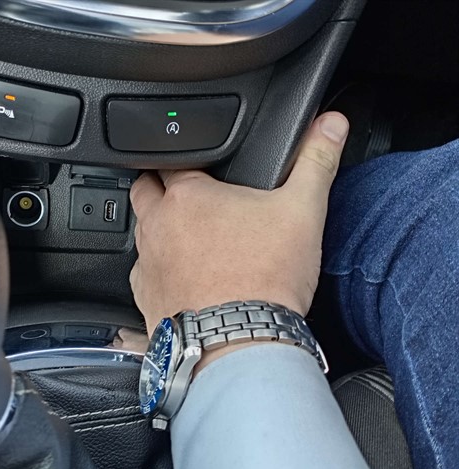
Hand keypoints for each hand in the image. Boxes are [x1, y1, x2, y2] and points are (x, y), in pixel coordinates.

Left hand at [130, 112, 348, 341]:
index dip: (186, 161)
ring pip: (140, 232)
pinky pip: (142, 274)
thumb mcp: (302, 211)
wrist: (242, 342)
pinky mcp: (145, 297)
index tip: (199, 168)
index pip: (171, 160)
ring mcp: (147, 263)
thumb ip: (315, 162)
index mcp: (187, 195)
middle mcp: (157, 225)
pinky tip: (181, 277)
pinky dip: (156, 270)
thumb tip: (329, 125)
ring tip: (189, 238)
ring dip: (157, 229)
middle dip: (160, 188)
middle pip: (144, 190)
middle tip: (188, 198)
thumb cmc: (267, 280)